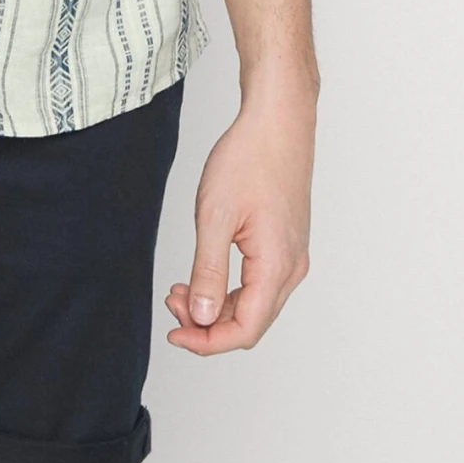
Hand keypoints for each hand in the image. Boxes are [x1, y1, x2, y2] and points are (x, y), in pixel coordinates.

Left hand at [164, 79, 314, 353]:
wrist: (278, 121)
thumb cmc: (249, 159)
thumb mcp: (215, 216)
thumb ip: (208, 272)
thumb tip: (201, 316)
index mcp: (277, 267)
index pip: (245, 330)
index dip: (207, 341)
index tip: (174, 333)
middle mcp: (292, 268)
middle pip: (251, 322)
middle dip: (208, 322)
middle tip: (171, 302)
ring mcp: (292, 255)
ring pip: (256, 303)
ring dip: (218, 305)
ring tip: (181, 287)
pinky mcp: (286, 242)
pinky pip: (260, 282)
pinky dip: (231, 286)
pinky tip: (206, 271)